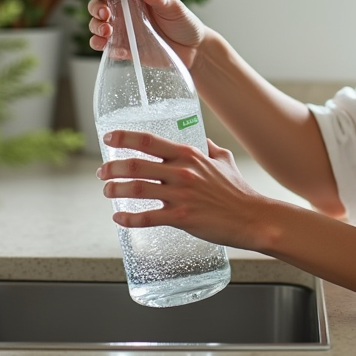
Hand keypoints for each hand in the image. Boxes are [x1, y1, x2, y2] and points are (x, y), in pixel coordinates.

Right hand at [89, 0, 207, 66]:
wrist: (195, 50)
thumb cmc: (185, 24)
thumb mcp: (174, 7)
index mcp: (135, 0)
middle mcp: (126, 15)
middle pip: (99, 8)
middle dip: (96, 9)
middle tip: (106, 14)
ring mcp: (124, 32)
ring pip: (98, 28)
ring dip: (96, 28)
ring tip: (107, 31)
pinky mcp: (127, 50)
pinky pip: (108, 48)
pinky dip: (103, 47)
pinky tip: (112, 47)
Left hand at [97, 131, 272, 249]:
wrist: (253, 217)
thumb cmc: (238, 190)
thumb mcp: (225, 160)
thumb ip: (209, 149)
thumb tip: (202, 140)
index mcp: (189, 155)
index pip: (148, 141)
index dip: (124, 138)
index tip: (108, 138)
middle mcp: (182, 172)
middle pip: (136, 165)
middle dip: (112, 167)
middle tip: (102, 172)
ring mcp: (181, 196)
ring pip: (137, 189)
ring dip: (116, 190)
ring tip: (107, 191)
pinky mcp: (182, 218)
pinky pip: (147, 218)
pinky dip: (129, 218)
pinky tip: (119, 218)